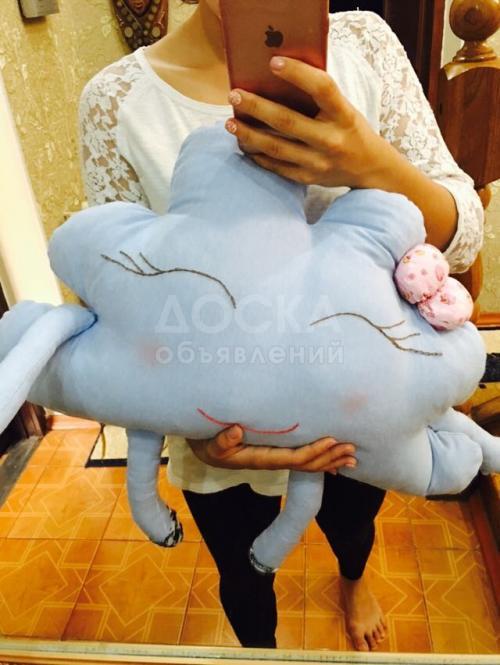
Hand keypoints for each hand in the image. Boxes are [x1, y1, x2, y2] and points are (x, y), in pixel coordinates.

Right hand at [186, 425, 356, 473]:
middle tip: (352, 450)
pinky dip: (319, 459)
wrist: (200, 448)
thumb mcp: (209, 443)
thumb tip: (237, 431)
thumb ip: (222, 440)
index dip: (314, 451)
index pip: (293, 458)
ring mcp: (274, 459)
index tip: (332, 440)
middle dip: (330, 457)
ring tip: (351, 456)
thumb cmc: (206, 443)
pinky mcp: (274, 453)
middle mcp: (272, 461)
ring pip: (307, 463)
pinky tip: (334, 461)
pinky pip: (301, 459)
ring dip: (330, 460)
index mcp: (261, 458)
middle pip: (307, 464)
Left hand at [225, 56, 398, 188]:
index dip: (298, 74)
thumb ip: (319, 97)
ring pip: (276, 148)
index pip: (322, 89)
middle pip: (288, 122)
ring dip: (249, 134)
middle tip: (234, 95)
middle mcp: (331, 140)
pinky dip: (257, 155)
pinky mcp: (307, 178)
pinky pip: (276, 167)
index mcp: (344, 115)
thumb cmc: (350, 130)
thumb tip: (277, 76)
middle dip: (257, 107)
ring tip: (230, 122)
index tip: (273, 62)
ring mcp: (318, 162)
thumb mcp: (344, 109)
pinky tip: (242, 142)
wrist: (369, 168)